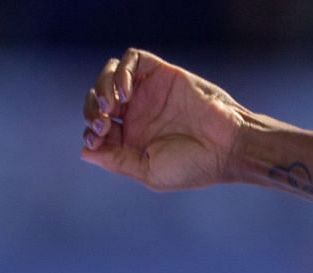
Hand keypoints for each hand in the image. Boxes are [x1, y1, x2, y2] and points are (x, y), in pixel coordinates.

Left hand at [78, 48, 245, 190]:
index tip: (97, 137)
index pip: (97, 126)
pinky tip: (126, 92)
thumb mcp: (149, 173)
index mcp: (134, 138)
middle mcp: (139, 113)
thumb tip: (84, 151)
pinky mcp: (162, 73)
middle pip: (97, 98)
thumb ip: (116, 161)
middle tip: (103, 121)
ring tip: (113, 105)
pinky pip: (131, 60)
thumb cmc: (194, 166)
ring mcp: (150, 91)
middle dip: (92, 108)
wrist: (228, 147)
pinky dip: (121, 71)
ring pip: (109, 75)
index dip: (90, 129)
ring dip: (102, 87)